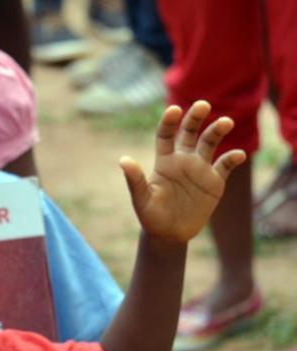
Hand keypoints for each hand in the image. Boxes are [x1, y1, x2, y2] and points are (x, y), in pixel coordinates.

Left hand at [119, 101, 246, 242]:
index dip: (169, 122)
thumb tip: (123, 160)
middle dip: (195, 117)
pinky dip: (232, 158)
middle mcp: (183, 160)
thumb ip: (135, 180)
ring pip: (210, 142)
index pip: (165, 135)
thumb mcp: (141, 199)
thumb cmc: (151, 217)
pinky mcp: (215, 181)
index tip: (174, 110)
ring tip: (225, 122)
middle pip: (190, 132)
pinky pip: (225, 165)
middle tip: (203, 105)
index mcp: (164, 161)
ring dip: (217, 130)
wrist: (169, 235)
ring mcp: (200, 169)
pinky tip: (237, 155)